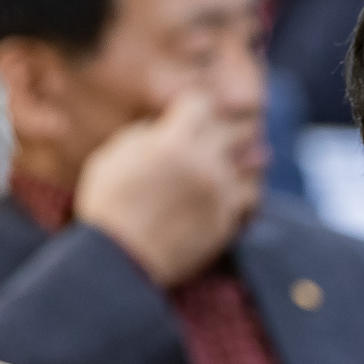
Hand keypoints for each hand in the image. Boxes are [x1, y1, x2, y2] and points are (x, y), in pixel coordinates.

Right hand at [73, 91, 267, 286]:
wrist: (117, 260)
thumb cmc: (107, 207)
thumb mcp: (113, 157)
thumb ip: (143, 134)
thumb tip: (163, 126)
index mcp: (171, 141)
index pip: (202, 103)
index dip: (196, 107)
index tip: (193, 114)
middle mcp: (202, 162)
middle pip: (236, 128)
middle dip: (228, 127)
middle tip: (225, 132)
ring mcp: (218, 191)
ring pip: (255, 160)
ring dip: (247, 157)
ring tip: (242, 159)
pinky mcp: (226, 219)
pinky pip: (253, 195)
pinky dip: (247, 189)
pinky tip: (237, 189)